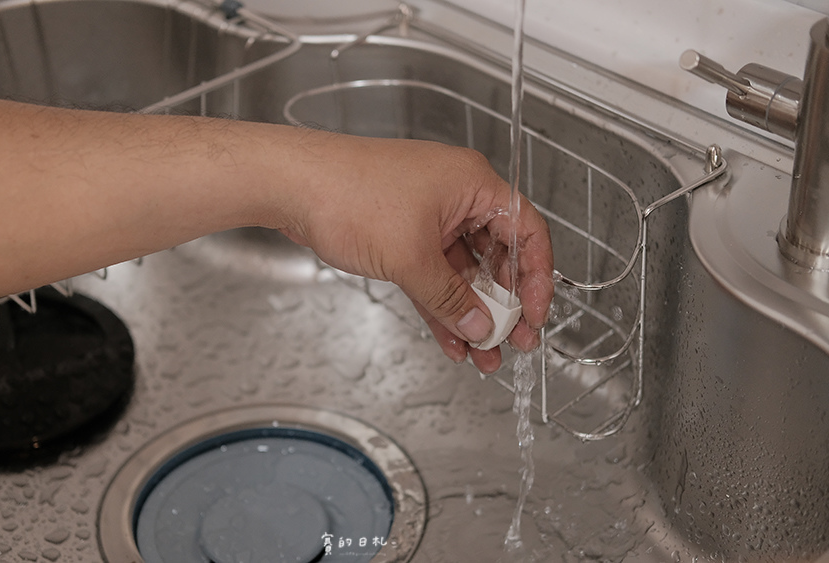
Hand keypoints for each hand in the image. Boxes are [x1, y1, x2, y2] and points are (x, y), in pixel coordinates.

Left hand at [277, 133, 553, 372]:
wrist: (291, 186)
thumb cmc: (346, 193)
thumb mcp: (410, 257)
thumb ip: (450, 297)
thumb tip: (479, 324)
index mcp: (472, 184)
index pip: (527, 231)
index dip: (537, 278)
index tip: (535, 315)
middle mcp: (455, 196)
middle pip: (497, 255)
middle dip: (503, 305)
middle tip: (512, 341)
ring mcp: (427, 215)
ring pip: (463, 271)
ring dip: (471, 312)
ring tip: (482, 353)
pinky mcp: (401, 232)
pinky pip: (433, 274)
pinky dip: (441, 304)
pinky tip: (450, 337)